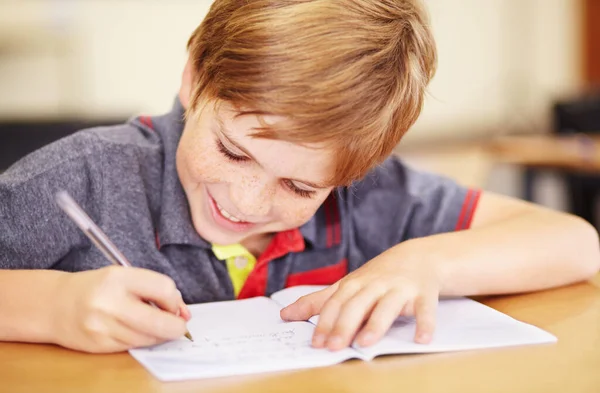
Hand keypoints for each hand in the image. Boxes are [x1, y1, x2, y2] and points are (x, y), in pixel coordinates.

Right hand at [52, 266, 190, 352]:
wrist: (54, 305)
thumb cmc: (96, 288)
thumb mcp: (123, 276)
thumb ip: (154, 289)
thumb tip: (183, 312)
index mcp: (119, 278)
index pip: (164, 289)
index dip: (175, 300)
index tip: (173, 304)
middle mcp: (110, 302)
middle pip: (160, 322)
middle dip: (176, 326)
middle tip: (179, 325)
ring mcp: (103, 326)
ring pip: (149, 338)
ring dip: (159, 334)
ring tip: (152, 324)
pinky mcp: (99, 344)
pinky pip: (134, 346)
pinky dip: (142, 340)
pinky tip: (136, 331)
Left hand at [280, 242, 440, 350]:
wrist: (418, 257)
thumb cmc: (376, 277)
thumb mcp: (346, 285)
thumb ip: (317, 302)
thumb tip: (285, 315)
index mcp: (354, 284)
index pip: (336, 303)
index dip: (325, 322)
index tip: (315, 342)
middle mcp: (375, 285)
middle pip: (357, 305)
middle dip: (344, 325)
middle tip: (333, 346)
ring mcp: (400, 289)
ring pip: (387, 306)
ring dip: (376, 324)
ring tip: (365, 343)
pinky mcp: (424, 294)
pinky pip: (425, 309)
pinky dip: (425, 324)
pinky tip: (421, 339)